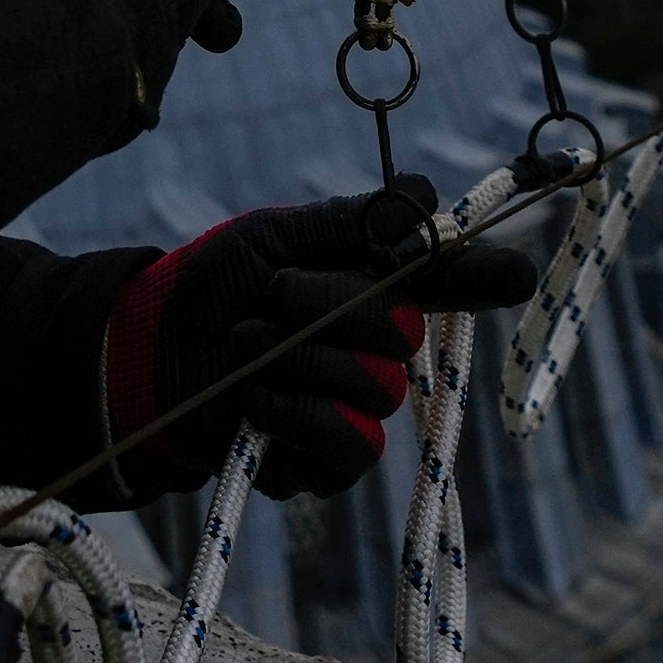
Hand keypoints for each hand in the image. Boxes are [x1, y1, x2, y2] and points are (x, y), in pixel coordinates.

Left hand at [97, 197, 541, 501]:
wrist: (145, 353)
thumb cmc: (213, 288)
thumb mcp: (275, 237)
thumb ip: (350, 222)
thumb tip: (423, 197)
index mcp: (374, 287)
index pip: (447, 282)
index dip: (484, 277)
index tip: (517, 273)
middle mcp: (380, 349)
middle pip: (404, 328)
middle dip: (333, 302)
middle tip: (274, 294)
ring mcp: (360, 409)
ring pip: (377, 384)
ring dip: (299, 356)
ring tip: (245, 343)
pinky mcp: (331, 465)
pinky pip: (353, 442)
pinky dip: (296, 411)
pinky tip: (255, 398)